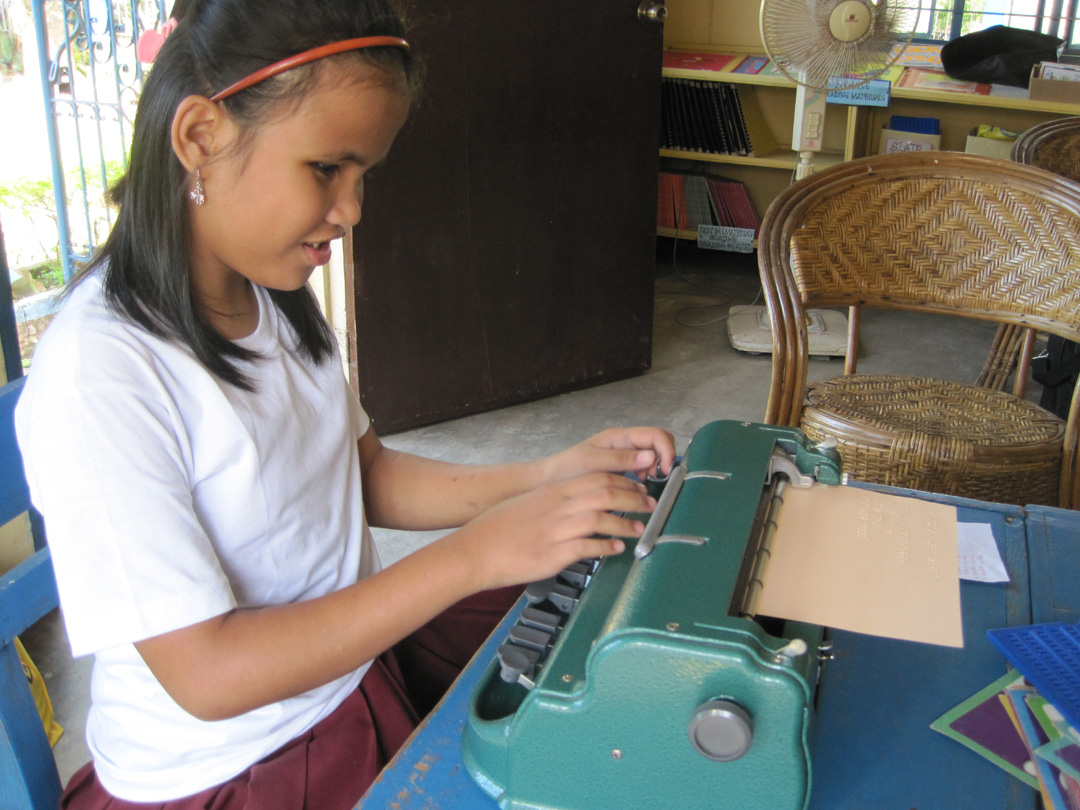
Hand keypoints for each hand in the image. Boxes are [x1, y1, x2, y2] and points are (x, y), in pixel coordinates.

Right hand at [444, 472, 657, 591]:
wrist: (474, 551)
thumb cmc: (496, 530)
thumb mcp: (528, 505)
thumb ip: (554, 502)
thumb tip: (578, 504)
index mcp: (552, 492)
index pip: (596, 478)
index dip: (623, 482)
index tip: (637, 489)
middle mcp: (556, 507)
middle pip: (605, 494)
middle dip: (633, 499)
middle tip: (648, 507)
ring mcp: (555, 530)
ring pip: (601, 518)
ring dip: (625, 524)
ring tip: (639, 530)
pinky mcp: (553, 554)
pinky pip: (588, 547)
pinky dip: (607, 547)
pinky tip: (617, 549)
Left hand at [544, 427, 676, 484]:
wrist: (549, 481)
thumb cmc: (567, 469)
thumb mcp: (593, 463)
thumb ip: (621, 459)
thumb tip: (651, 457)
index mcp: (619, 437)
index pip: (655, 435)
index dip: (666, 450)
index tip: (664, 471)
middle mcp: (624, 443)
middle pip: (658, 442)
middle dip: (664, 458)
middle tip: (655, 477)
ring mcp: (623, 456)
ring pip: (653, 455)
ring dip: (656, 468)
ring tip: (644, 483)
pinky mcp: (621, 470)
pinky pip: (644, 468)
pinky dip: (648, 476)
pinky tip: (638, 486)